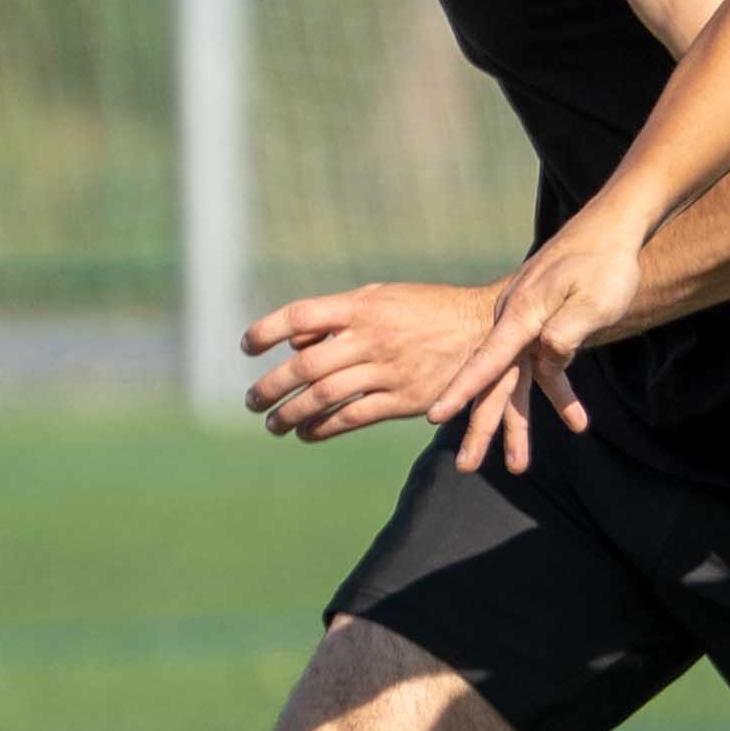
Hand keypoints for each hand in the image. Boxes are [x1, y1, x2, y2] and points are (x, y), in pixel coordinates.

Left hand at [241, 282, 505, 442]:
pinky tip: (306, 434)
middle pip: (306, 365)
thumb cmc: (425, 309)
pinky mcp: (404, 399)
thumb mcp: (382, 296)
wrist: (483, 329)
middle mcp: (371, 337)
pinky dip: (323, 428)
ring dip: (291, 414)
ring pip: (325, 396)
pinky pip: (354, 418)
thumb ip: (337, 315)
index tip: (246, 347)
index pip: (300, 315)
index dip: (267, 330)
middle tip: (252, 401)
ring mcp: (388, 369)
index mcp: (361, 306)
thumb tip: (294, 340)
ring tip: (273, 424)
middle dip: (272, 386)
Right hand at [441, 204, 656, 475]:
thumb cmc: (604, 262)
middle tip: (467, 467)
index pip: (486, 361)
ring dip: (518, 426)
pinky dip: (559, 395)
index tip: (436, 415)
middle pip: (493, 383)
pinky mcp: (546, 330)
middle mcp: (516, 324)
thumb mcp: (592, 299)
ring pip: (516, 384)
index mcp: (520, 315)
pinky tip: (577, 421)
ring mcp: (530, 328)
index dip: (461, 391)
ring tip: (518, 467)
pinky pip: (546, 371)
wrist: (610, 230)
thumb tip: (547, 358)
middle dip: (481, 427)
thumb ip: (566, 331)